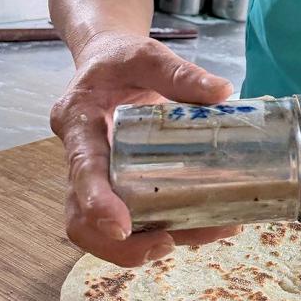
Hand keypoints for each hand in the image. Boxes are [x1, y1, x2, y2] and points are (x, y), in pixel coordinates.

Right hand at [51, 31, 239, 265]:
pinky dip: (161, 229)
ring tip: (204, 234)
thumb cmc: (121, 59)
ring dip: (146, 244)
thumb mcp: (148, 55)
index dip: (96, 201)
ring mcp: (93, 177)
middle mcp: (77, 156)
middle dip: (119, 244)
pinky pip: (129, 219)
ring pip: (102, 230)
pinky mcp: (114, 186)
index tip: (120, 226)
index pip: (82, 167)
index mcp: (77, 120)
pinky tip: (202, 224)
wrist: (107, 60)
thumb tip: (222, 92)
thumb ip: (180, 73)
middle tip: (169, 245)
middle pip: (80, 217)